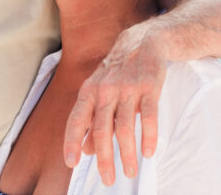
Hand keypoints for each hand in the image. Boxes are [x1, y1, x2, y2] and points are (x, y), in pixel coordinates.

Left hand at [63, 22, 168, 184]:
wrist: (143, 42)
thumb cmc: (117, 73)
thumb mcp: (99, 92)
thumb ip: (92, 121)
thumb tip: (86, 150)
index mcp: (89, 91)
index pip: (77, 118)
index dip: (72, 140)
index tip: (71, 162)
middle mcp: (106, 89)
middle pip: (102, 128)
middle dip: (104, 157)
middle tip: (108, 179)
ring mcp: (128, 88)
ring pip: (125, 126)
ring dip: (127, 153)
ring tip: (129, 171)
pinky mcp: (149, 87)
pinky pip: (149, 116)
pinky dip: (149, 136)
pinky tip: (149, 152)